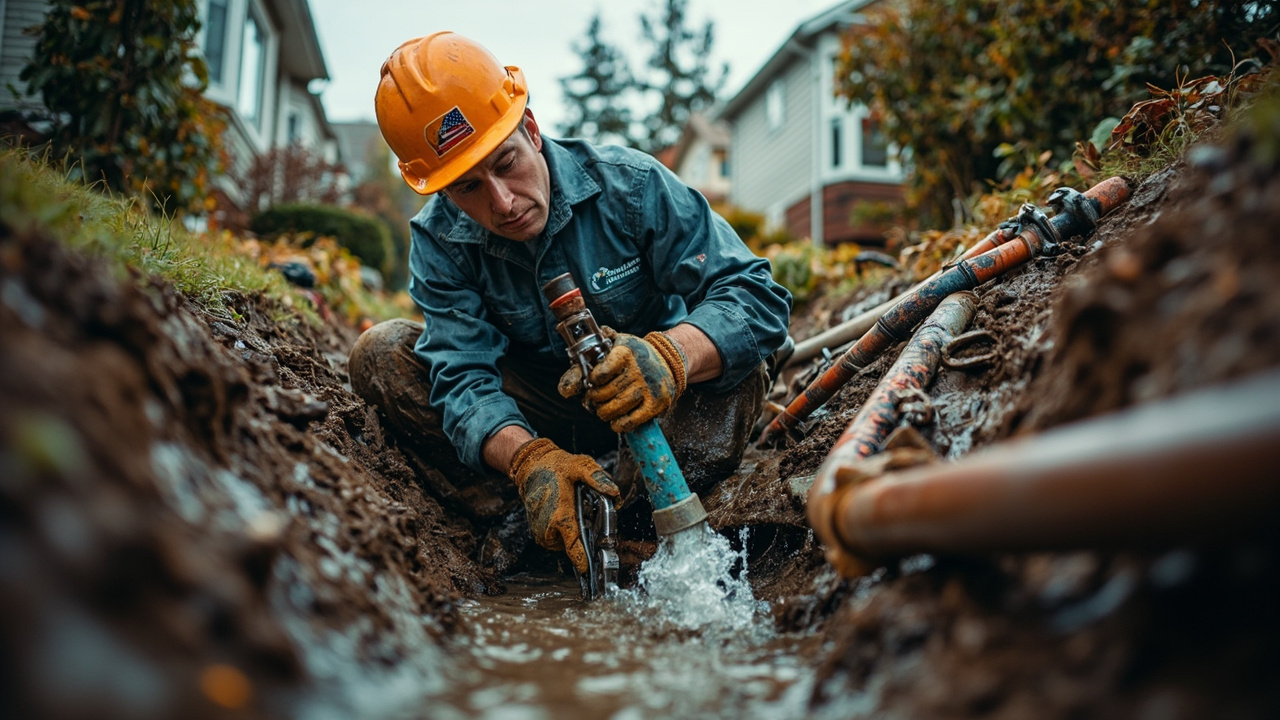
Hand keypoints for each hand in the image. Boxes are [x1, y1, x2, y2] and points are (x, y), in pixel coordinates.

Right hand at [507, 437, 619, 572]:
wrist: (531, 467)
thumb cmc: (556, 467)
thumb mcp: (580, 466)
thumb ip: (598, 479)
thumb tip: (614, 492)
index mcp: (560, 517)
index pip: (573, 547)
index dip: (582, 559)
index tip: (588, 570)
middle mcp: (548, 528)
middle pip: (573, 545)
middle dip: (583, 536)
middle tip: (586, 515)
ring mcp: (541, 532)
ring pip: (564, 543)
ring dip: (572, 534)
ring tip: (573, 512)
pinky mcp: (538, 532)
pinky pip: (556, 540)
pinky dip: (564, 532)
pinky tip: (566, 515)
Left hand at [558, 330, 687, 432]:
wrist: (669, 360)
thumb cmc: (633, 354)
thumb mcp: (614, 344)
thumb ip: (590, 353)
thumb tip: (569, 381)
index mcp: (625, 352)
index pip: (599, 374)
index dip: (592, 380)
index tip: (594, 381)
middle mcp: (638, 370)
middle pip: (604, 394)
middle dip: (594, 399)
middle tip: (594, 399)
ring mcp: (648, 388)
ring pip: (616, 408)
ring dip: (604, 413)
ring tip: (603, 410)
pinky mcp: (656, 404)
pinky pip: (631, 421)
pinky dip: (619, 425)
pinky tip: (616, 421)